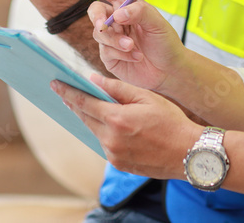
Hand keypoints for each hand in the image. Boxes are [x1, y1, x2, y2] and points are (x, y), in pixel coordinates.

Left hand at [52, 75, 200, 178]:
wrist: (188, 154)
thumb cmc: (171, 122)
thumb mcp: (147, 97)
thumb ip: (118, 88)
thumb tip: (94, 80)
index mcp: (117, 119)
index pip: (84, 103)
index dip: (68, 92)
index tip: (55, 84)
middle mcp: (111, 139)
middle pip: (86, 118)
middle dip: (75, 104)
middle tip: (65, 92)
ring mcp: (114, 154)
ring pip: (95, 132)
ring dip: (92, 119)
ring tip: (89, 106)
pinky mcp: (119, 164)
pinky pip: (105, 144)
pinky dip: (104, 133)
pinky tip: (110, 125)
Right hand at [60, 0, 184, 92]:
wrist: (168, 71)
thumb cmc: (165, 42)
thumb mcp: (157, 23)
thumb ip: (139, 13)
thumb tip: (117, 14)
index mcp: (125, 3)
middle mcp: (115, 19)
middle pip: (94, 12)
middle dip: (98, 19)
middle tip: (105, 27)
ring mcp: (110, 38)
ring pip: (99, 34)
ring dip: (115, 40)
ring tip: (133, 47)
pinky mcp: (108, 55)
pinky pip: (105, 51)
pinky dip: (120, 53)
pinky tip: (135, 56)